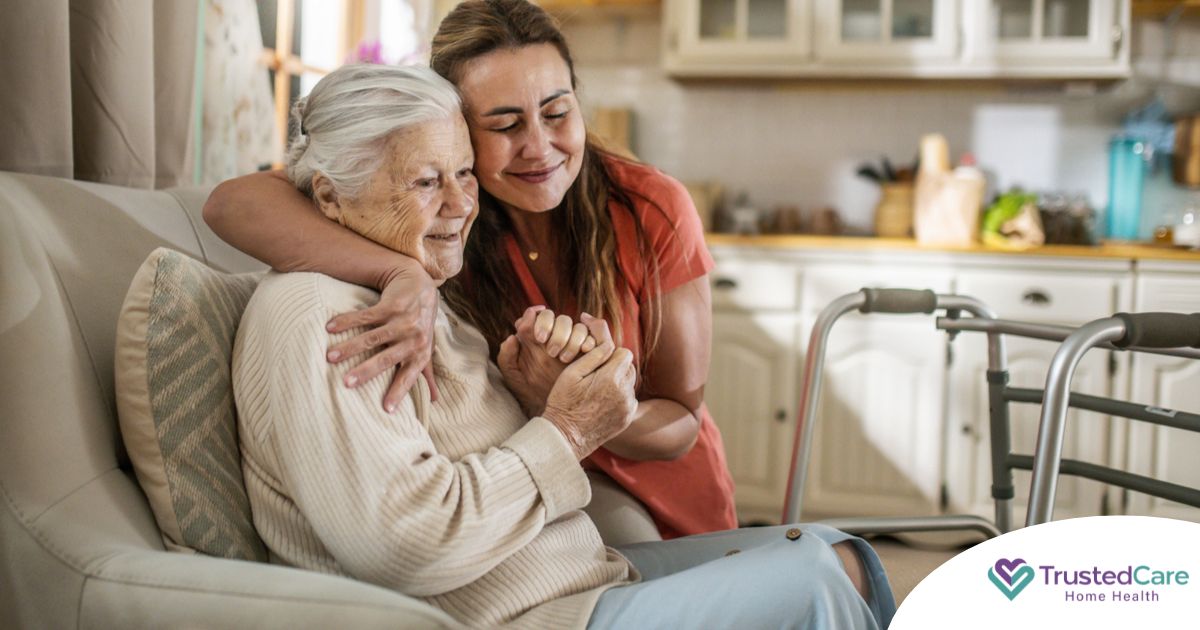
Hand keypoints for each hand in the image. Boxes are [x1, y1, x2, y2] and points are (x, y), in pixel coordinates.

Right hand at [324, 264, 439, 410]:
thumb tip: (435, 400)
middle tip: (346, 383)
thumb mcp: (426, 348)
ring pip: (372, 337)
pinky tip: (330, 327)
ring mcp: (403, 321)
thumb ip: (427, 374)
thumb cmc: (421, 324)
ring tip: (329, 357)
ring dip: (349, 347)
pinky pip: (366, 316)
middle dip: (366, 372)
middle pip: (386, 359)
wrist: (420, 285)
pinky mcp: (391, 305)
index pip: (408, 376)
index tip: (386, 409)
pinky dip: (347, 321)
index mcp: (420, 354)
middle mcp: (414, 339)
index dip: (398, 392)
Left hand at [497, 307, 598, 415]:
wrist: (555, 413)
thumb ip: (506, 358)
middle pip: (556, 317)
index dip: (537, 320)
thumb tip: (512, 337)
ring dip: (570, 338)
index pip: (534, 316)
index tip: (538, 337)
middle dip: (555, 330)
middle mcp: (553, 336)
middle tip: (551, 351)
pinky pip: (591, 336)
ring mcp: (572, 341)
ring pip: (574, 325)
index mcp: (534, 339)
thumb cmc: (532, 394)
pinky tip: (584, 352)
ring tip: (564, 358)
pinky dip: (587, 341)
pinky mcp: (588, 350)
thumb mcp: (515, 379)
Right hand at [541, 314, 638, 460]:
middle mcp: (624, 392)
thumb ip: (594, 355)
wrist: (565, 437)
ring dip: (618, 381)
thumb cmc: (564, 402)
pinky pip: (629, 399)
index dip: (612, 353)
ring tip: (598, 389)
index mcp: (611, 378)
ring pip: (630, 383)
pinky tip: (602, 401)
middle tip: (596, 374)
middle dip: (616, 366)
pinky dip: (620, 397)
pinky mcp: (627, 418)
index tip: (599, 360)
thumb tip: (608, 343)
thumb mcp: (572, 373)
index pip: (624, 353)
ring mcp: (627, 407)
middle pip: (629, 367)